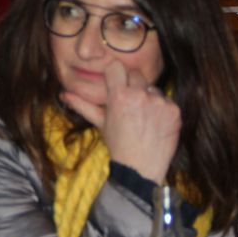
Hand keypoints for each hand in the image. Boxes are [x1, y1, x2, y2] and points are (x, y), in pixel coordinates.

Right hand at [60, 60, 180, 183]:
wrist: (140, 169)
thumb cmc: (118, 145)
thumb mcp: (100, 123)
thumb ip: (83, 105)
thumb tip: (63, 94)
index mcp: (119, 96)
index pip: (116, 67)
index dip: (115, 74)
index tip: (115, 82)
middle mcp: (140, 95)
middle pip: (136, 75)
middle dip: (132, 85)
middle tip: (130, 103)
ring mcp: (159, 102)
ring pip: (153, 88)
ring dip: (149, 97)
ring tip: (144, 116)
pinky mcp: (174, 110)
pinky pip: (167, 101)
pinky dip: (162, 109)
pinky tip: (156, 122)